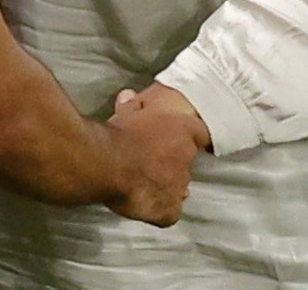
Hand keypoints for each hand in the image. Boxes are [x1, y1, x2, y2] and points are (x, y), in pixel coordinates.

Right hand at [100, 84, 210, 226]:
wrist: (107, 164)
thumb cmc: (116, 136)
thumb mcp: (124, 114)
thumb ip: (131, 107)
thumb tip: (128, 96)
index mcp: (182, 130)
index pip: (200, 133)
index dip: (188, 138)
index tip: (177, 140)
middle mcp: (186, 158)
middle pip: (186, 162)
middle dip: (170, 163)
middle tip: (149, 162)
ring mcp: (179, 186)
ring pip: (177, 187)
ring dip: (164, 185)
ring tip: (143, 184)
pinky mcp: (169, 210)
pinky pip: (169, 212)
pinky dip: (159, 210)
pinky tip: (145, 204)